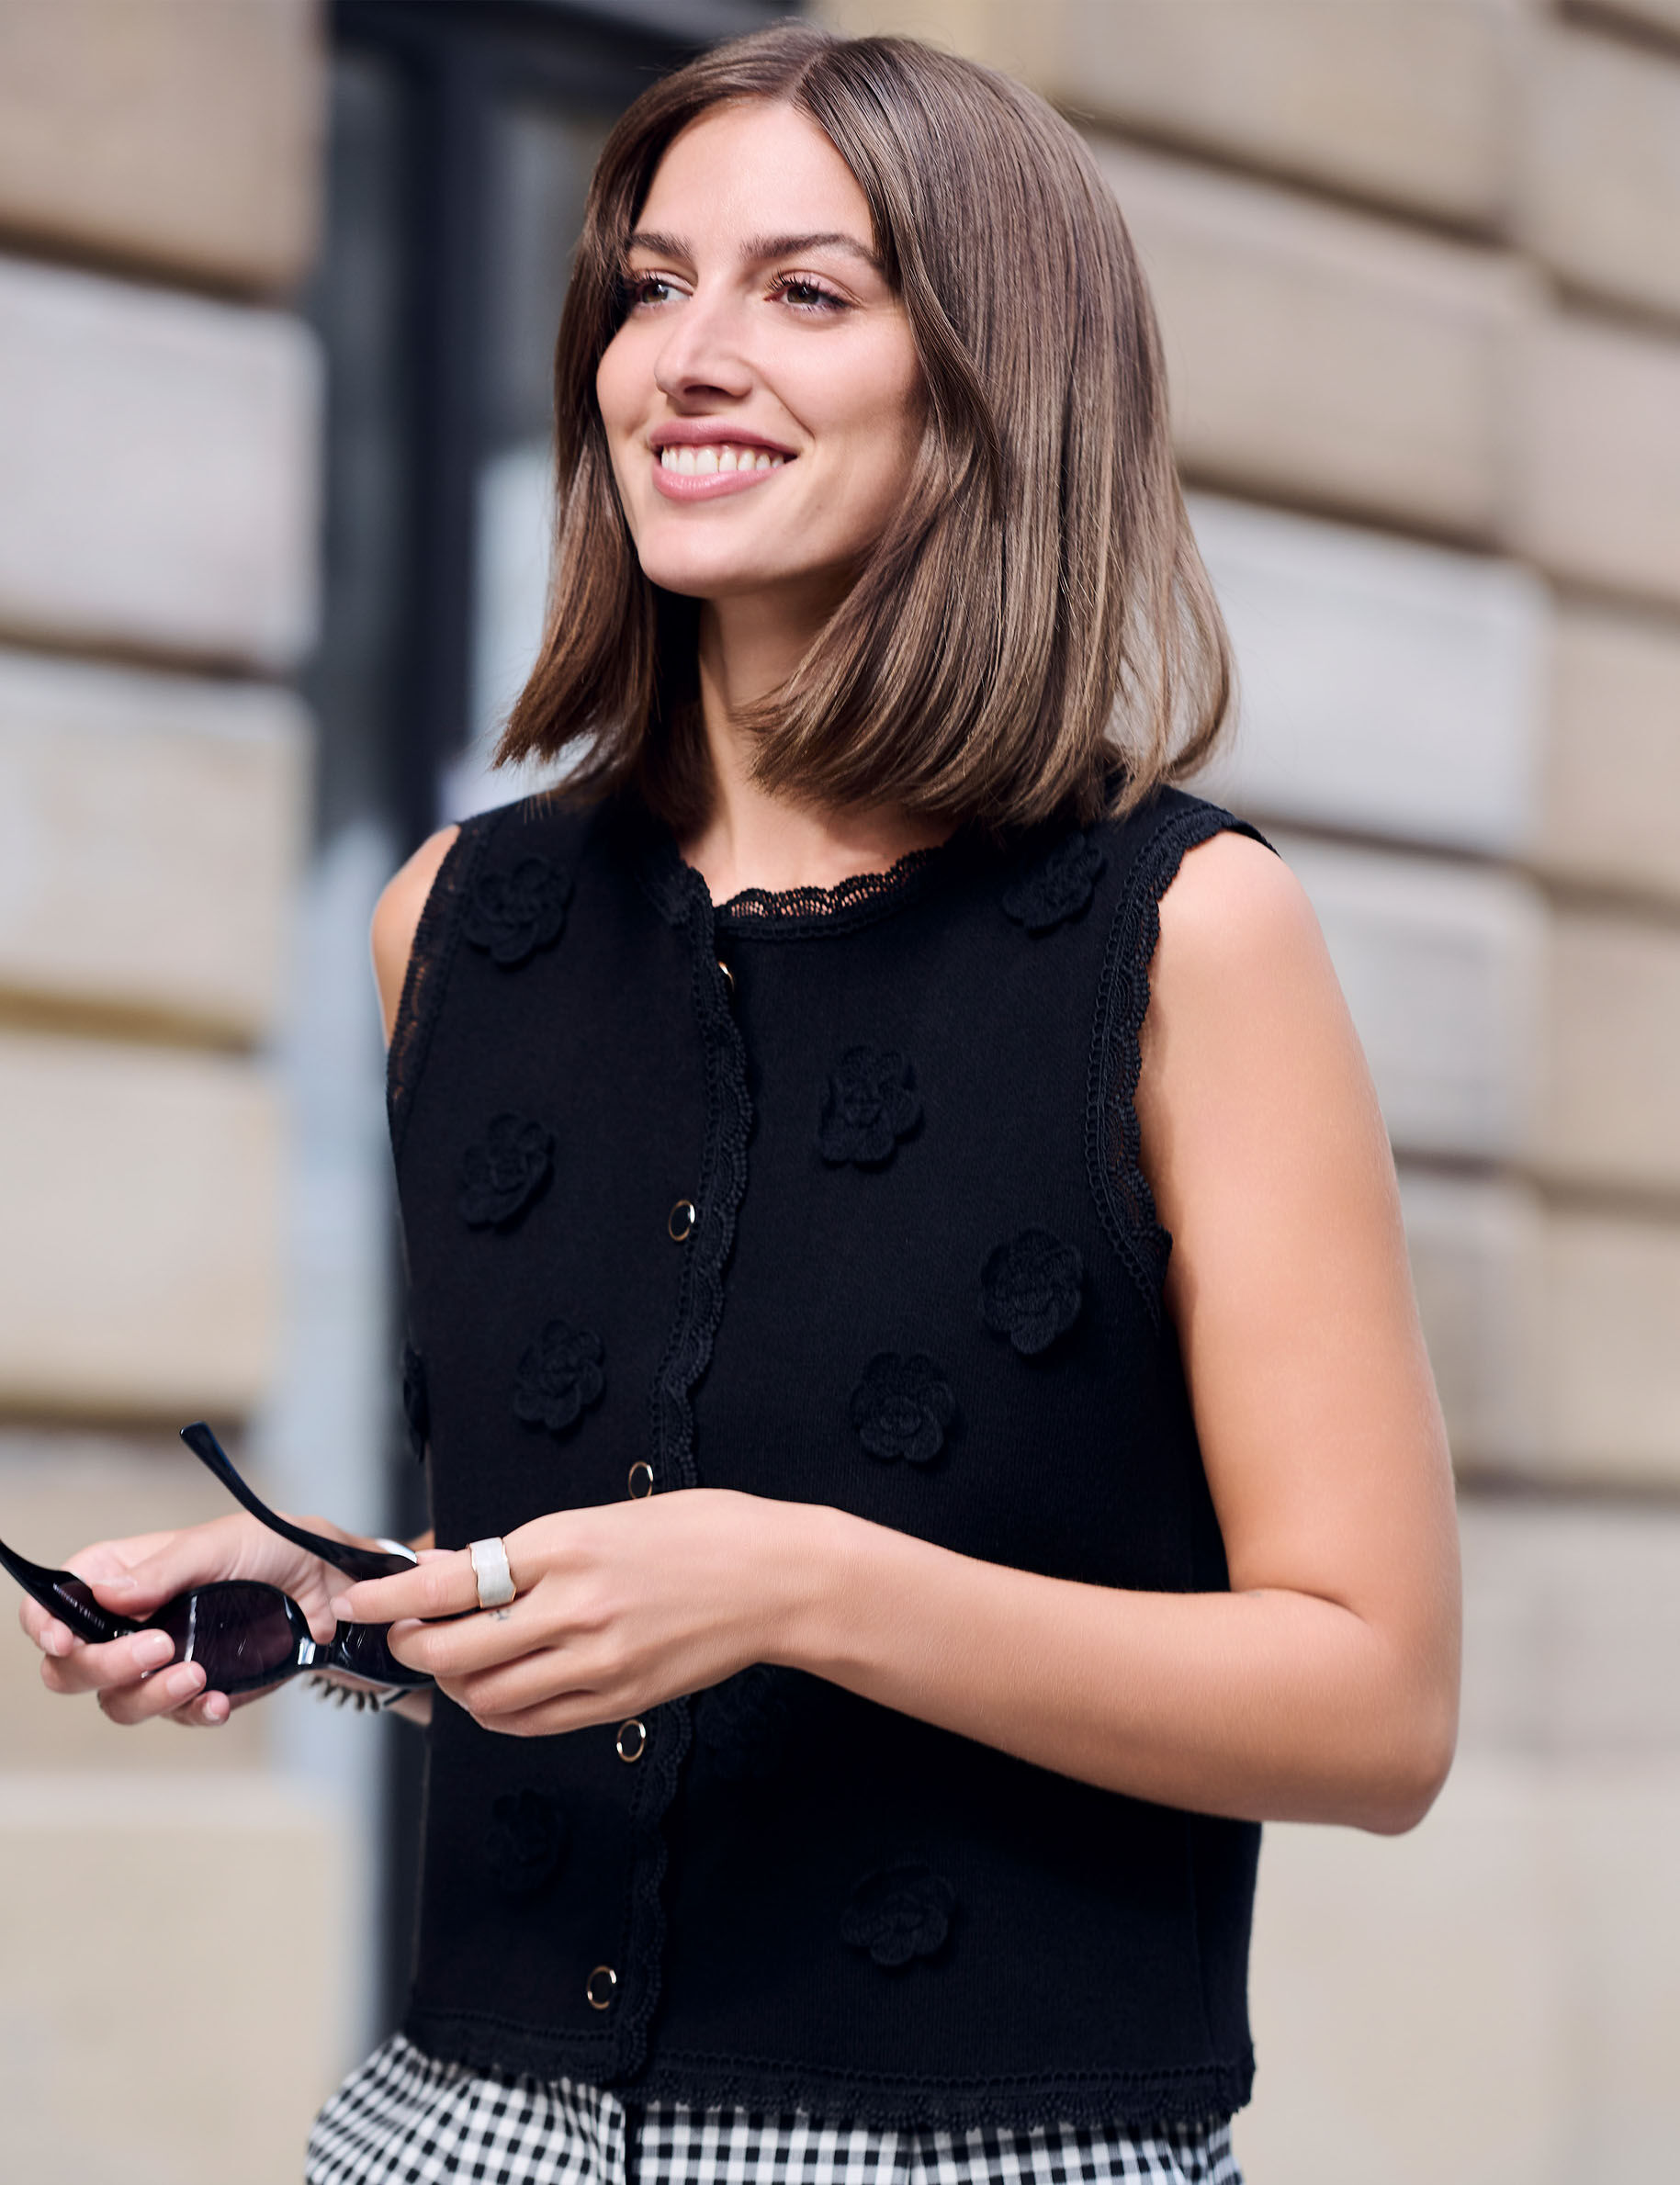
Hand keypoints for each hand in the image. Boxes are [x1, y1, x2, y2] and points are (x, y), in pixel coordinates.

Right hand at [18, 1512, 356, 1728]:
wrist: (325, 1584)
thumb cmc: (267, 1548)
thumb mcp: (217, 1544)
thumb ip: (163, 1570)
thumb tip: (106, 1594)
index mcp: (119, 1576)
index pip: (55, 1603)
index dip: (45, 1624)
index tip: (65, 1639)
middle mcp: (128, 1623)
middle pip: (72, 1667)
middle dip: (103, 1665)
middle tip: (157, 1647)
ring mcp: (158, 1662)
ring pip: (118, 1701)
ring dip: (149, 1695)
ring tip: (197, 1675)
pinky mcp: (196, 1690)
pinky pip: (177, 1717)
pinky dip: (195, 1712)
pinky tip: (219, 1700)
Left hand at [333, 1488, 820, 1737]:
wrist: (776, 1578)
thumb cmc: (702, 1531)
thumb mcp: (606, 1517)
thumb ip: (532, 1550)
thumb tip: (461, 1569)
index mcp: (567, 1544)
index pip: (452, 1580)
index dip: (392, 1596)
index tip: (360, 1600)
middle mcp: (574, 1606)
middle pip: (455, 1648)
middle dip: (414, 1646)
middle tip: (404, 1636)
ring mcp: (597, 1660)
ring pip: (487, 1694)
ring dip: (454, 1683)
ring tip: (455, 1664)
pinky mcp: (619, 1699)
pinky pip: (532, 1721)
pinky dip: (498, 1712)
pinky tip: (497, 1692)